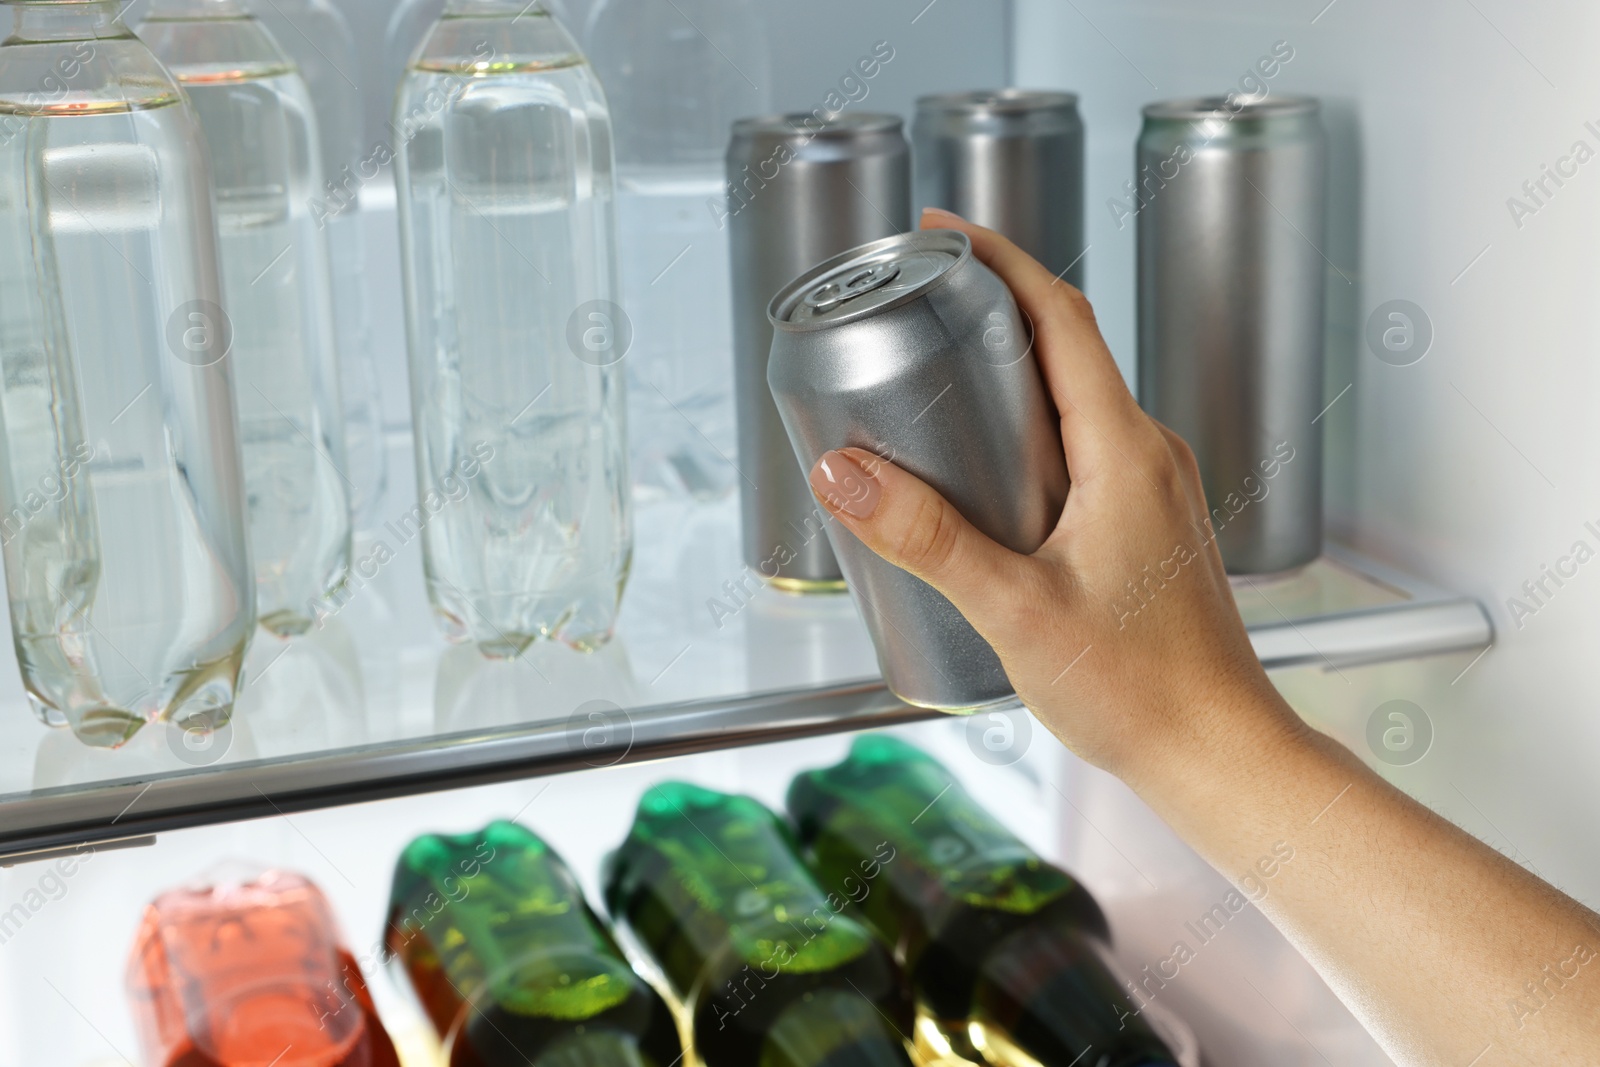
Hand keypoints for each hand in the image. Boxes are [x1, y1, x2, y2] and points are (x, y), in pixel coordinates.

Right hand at [807, 208, 1306, 788]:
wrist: (1217, 755)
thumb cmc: (1140, 691)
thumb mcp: (1015, 610)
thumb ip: (928, 540)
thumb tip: (845, 473)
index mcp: (1125, 450)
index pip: (1062, 316)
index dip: (1000, 259)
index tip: (943, 229)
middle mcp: (1148, 453)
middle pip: (1066, 345)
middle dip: (991, 307)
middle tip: (915, 302)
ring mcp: (1153, 488)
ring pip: (1075, 398)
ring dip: (1010, 371)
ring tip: (932, 379)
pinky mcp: (1145, 523)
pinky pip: (1085, 446)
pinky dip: (1030, 429)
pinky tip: (982, 472)